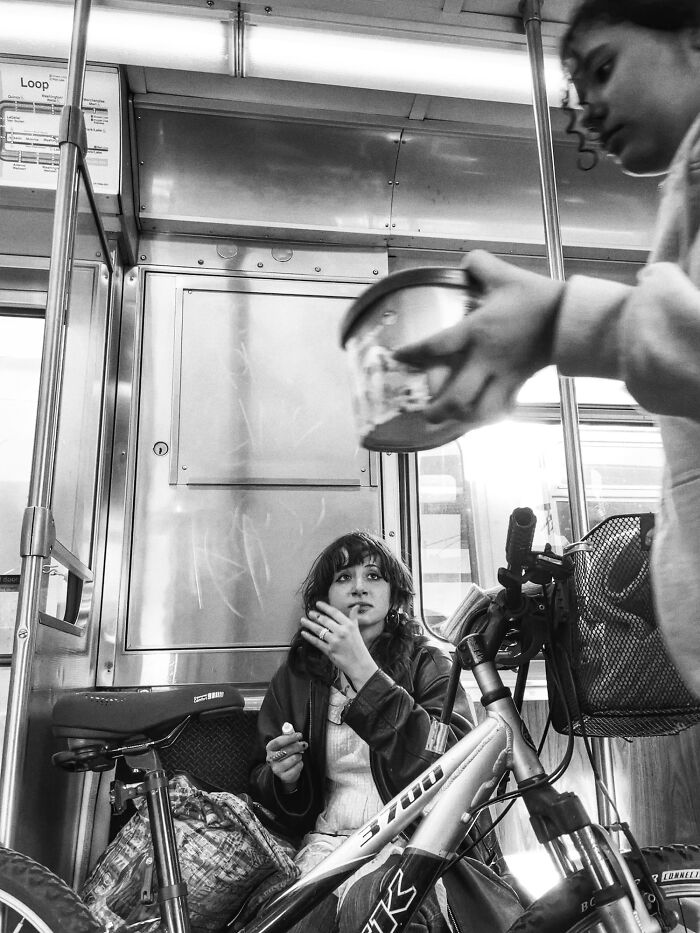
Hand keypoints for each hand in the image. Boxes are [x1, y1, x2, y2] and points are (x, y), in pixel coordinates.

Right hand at [265, 727, 306, 787]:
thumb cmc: (285, 753)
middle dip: (298, 746)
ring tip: (299, 755)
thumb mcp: (284, 743)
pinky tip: (298, 763)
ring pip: (294, 759)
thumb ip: (286, 735)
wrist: (283, 771)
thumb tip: (288, 726)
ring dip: (299, 756)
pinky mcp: (284, 777)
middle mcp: (271, 759)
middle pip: (287, 750)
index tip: (300, 735)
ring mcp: (276, 769)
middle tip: (304, 744)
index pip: (279, 742)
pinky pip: (297, 768)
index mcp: (270, 748)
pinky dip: (300, 764)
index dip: (290, 738)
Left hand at [300, 603, 378, 689]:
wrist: (359, 664)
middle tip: (309, 613)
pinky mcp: (329, 651)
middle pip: (325, 620)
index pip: (334, 612)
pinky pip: (317, 642)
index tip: (318, 604)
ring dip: (309, 624)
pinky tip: (304, 633)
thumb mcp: (357, 630)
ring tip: (303, 620)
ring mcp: (335, 641)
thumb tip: (356, 606)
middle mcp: (341, 632)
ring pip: (319, 630)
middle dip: (315, 616)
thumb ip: (354, 618)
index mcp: (349, 625)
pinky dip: (309, 637)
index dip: (325, 607)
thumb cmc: (358, 647)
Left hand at [394, 250, 564, 426]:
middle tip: (424, 414)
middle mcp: (487, 359)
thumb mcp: (506, 276)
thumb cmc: (538, 298)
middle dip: (438, 410)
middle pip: (457, 396)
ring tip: (448, 424)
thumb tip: (467, 261)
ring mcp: (504, 375)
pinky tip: (478, 419)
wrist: (570, 319)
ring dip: (462, 421)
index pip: (436, 346)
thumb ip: (480, 266)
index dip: (413, 355)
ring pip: (480, 411)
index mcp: (477, 331)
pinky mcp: (519, 383)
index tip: (398, 359)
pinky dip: (488, 416)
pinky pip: (500, 408)